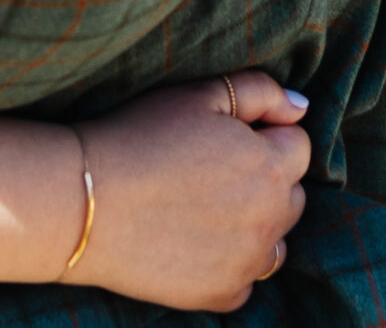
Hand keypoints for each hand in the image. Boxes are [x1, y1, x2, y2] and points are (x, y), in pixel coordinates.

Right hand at [64, 73, 309, 310]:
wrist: (84, 199)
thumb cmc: (139, 137)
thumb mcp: (198, 96)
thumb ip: (259, 91)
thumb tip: (301, 106)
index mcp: (270, 165)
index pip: (298, 146)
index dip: (263, 135)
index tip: (223, 138)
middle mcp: (270, 218)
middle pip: (291, 196)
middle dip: (265, 181)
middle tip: (211, 172)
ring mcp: (247, 262)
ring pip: (274, 243)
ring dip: (255, 227)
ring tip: (205, 210)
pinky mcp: (221, 294)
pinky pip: (245, 280)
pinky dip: (229, 264)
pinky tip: (193, 243)